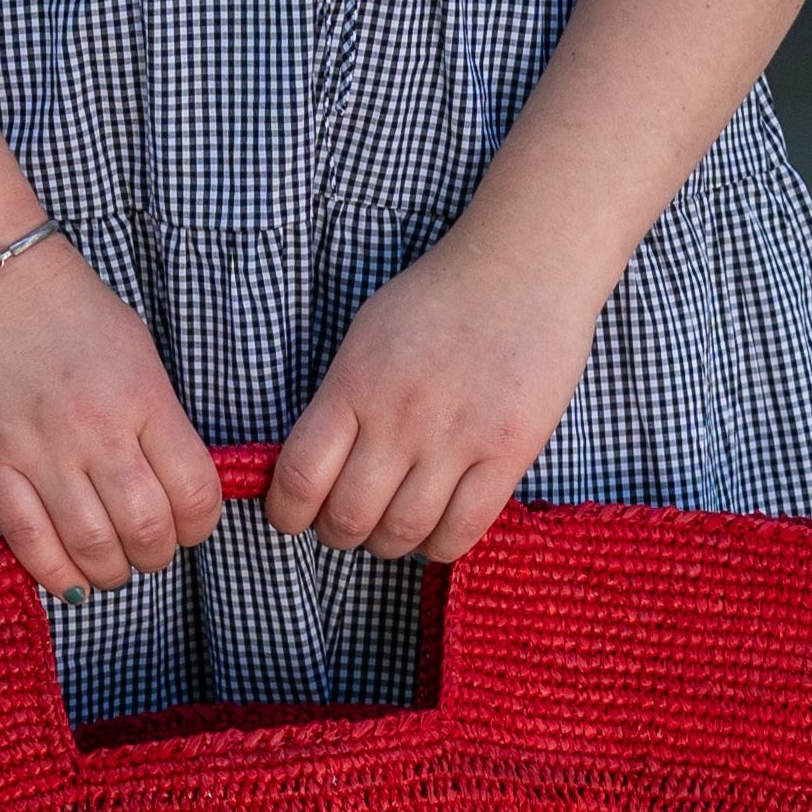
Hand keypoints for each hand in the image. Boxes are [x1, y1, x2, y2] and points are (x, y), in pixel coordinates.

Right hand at [0, 233, 223, 598]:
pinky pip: (27, 541)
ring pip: (91, 546)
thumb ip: (159, 418)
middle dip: (158, 555)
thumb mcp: (138, 351)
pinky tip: (69, 577)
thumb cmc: (68, 307)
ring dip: (111, 572)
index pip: (194, 491)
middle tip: (149, 549)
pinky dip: (55, 573)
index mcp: (143, 397)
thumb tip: (176, 485)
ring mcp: (38, 449)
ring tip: (111, 566)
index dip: (200, 525)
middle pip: (146, 529)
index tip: (189, 524)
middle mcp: (95, 429)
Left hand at [263, 229, 600, 562]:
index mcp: (354, 384)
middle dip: (339, 535)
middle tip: (350, 524)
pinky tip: (436, 530)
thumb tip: (311, 469)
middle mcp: (400, 415)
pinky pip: (463, 529)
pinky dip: (440, 546)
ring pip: (404, 532)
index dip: (287, 514)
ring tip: (394, 528)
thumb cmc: (438, 299)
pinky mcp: (508, 451)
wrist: (524, 266)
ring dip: (389, 544)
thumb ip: (339, 402)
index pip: (299, 477)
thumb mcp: (365, 338)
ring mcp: (457, 436)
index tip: (294, 516)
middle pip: (349, 517)